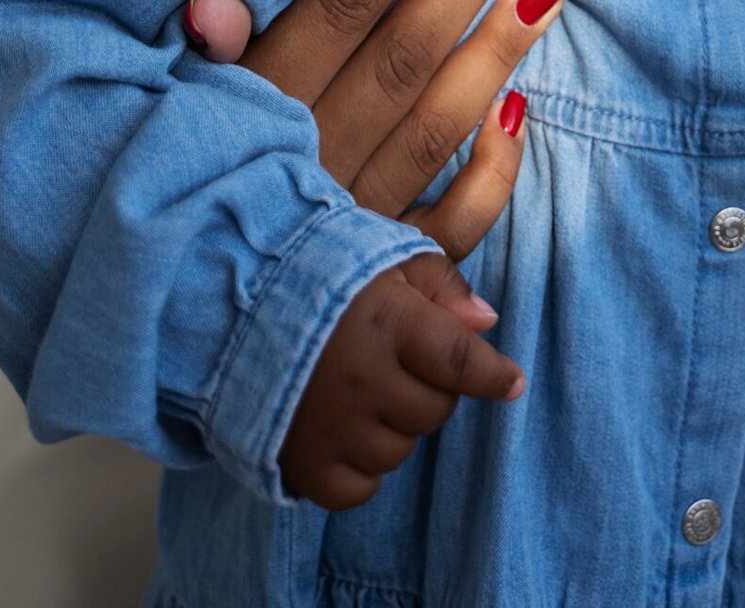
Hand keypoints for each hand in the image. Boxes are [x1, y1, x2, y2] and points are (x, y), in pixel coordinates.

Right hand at [183, 0, 565, 260]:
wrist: (186, 327)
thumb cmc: (176, 189)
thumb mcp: (173, 116)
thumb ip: (206, 62)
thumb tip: (211, 4)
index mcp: (257, 110)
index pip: (341, 4)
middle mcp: (312, 159)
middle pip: (403, 52)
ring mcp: (352, 220)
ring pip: (437, 124)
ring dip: (494, 51)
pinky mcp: (381, 276)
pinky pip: (450, 225)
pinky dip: (489, 172)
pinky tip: (520, 108)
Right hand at [279, 250, 524, 509]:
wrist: (229, 306)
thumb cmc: (316, 273)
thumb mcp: (381, 256)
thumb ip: (440, 283)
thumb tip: (487, 322)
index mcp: (385, 323)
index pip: (459, 361)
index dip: (494, 376)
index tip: (514, 383)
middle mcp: (362, 380)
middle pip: (436, 410)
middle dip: (430, 388)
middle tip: (399, 360)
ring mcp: (332, 428)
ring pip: (401, 450)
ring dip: (395, 425)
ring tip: (363, 388)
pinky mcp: (304, 465)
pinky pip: (361, 488)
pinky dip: (362, 466)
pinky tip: (345, 428)